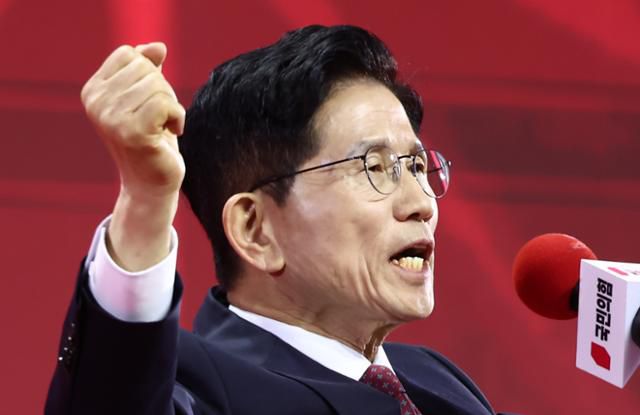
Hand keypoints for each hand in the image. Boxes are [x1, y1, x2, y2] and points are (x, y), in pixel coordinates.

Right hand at [81, 43, 184, 270]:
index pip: (130, 54)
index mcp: (93, 91)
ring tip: (162, 128)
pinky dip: (178, 118)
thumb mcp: (148, 98)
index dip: (150, 74)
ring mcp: (111, 118)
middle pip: (146, 68)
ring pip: (159, 86)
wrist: (150, 184)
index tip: (148, 102)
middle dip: (163, 91)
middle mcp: (96, 103)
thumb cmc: (152, 139)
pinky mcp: (131, 132)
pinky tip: (170, 134)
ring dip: (172, 107)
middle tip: (159, 119)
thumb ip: (148, 69)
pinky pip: (167, 104)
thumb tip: (157, 46)